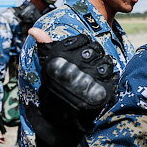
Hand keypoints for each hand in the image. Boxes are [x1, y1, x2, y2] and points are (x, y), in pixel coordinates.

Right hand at [24, 29, 117, 146]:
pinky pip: (112, 78)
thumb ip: (45, 46)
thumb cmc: (55, 86)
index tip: (81, 53)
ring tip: (97, 73)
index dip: (85, 44)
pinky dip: (110, 79)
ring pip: (107, 62)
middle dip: (96, 54)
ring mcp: (88, 81)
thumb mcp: (48, 65)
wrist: (59, 116)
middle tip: (91, 63)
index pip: (84, 39)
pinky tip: (103, 82)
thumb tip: (33, 30)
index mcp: (61, 59)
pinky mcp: (100, 92)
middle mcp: (74, 68)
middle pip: (97, 49)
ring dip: (105, 66)